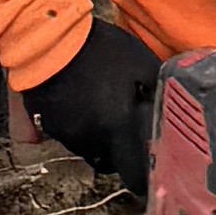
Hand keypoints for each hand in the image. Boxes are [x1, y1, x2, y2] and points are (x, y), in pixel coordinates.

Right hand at [22, 12, 163, 201]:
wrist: (49, 37)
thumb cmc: (101, 49)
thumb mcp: (142, 64)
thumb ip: (158, 93)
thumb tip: (171, 111)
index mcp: (116, 128)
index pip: (132, 175)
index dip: (143, 177)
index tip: (149, 171)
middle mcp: (88, 139)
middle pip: (108, 162)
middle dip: (120, 151)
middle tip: (127, 126)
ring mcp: (63, 133)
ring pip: (87, 148)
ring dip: (97, 137)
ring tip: (103, 107)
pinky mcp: (44, 122)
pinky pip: (66, 134)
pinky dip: (76, 126)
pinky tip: (81, 102)